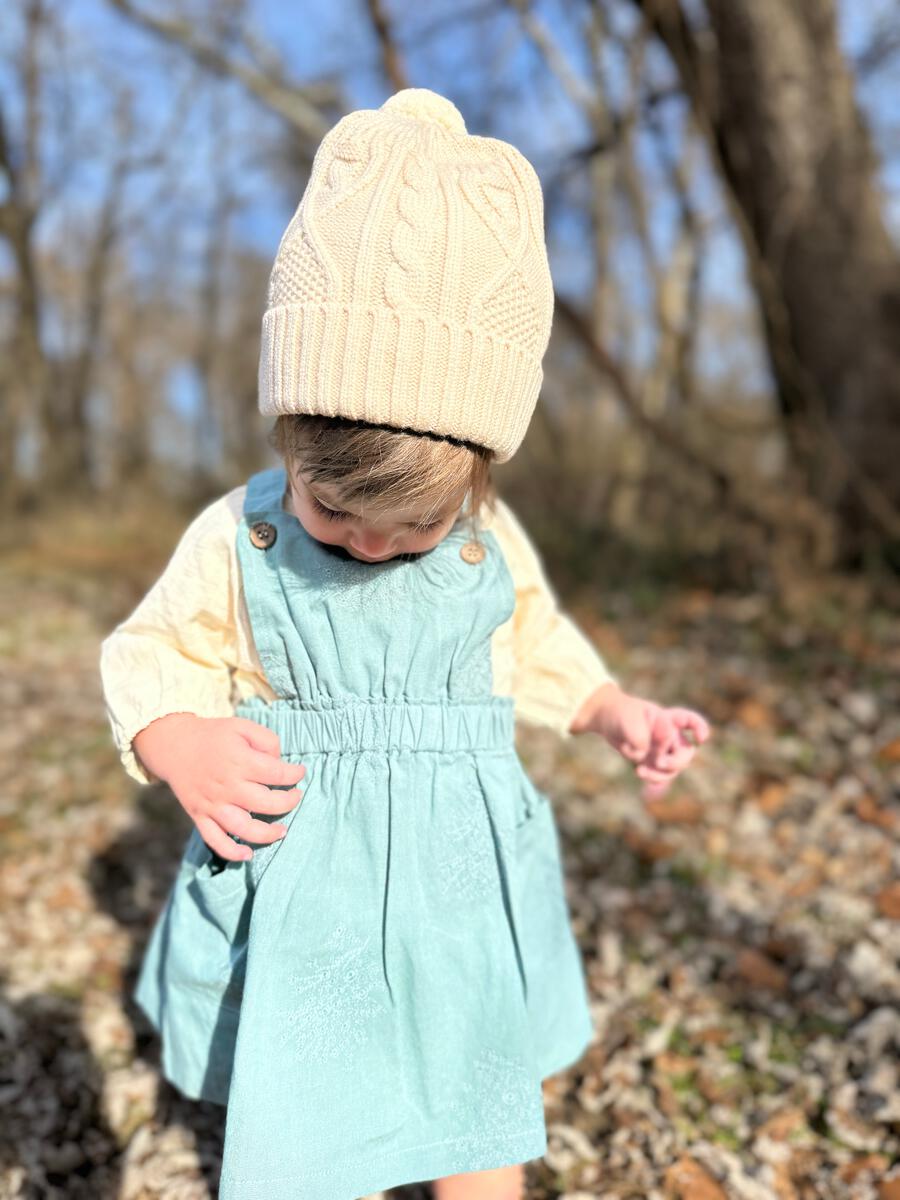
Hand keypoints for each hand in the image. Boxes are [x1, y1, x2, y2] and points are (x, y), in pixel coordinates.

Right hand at [133, 713, 305, 861]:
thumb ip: (266, 739)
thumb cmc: (213, 735)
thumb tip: (279, 761)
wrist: (174, 745)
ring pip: (243, 827)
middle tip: (295, 797)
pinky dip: (231, 852)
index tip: (299, 772)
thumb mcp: (242, 725)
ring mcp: (213, 804)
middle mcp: (227, 786)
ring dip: (267, 834)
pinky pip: (215, 840)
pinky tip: (248, 855)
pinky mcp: (199, 816)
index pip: (276, 774)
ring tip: (283, 831)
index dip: (294, 774)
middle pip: (266, 803)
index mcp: (239, 761)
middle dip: (288, 802)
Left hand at [572, 683, 710, 799]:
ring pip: (672, 768)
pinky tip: (641, 777)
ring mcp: (662, 751)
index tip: (700, 739)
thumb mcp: (627, 719)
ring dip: (660, 774)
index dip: (700, 729)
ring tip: (640, 771)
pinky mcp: (652, 762)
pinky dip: (653, 779)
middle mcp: (670, 736)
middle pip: (685, 753)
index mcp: (668, 719)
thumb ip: (638, 733)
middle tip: (659, 762)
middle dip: (676, 761)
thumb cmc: (621, 713)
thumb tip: (645, 752)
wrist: (609, 721)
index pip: (690, 721)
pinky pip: (660, 776)